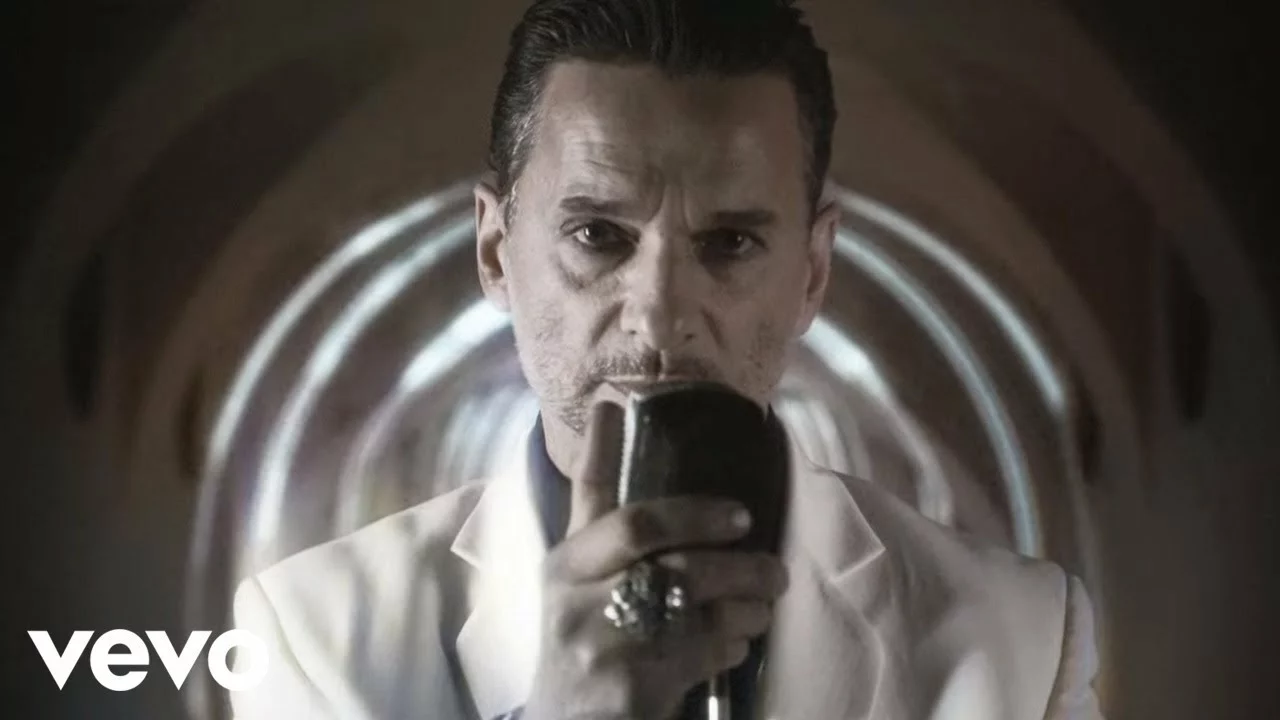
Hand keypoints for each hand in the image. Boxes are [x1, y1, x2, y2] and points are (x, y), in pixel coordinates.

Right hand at [522, 400, 789, 719]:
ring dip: (743, 593)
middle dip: (710, 523)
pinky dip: (733, 642)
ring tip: (765, 598)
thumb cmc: (586, 648)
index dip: (601, 448)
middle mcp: (574, 593)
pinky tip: (737, 644)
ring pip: (690, 591)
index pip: (586, 495)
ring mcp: (600, 638)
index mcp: (564, 563)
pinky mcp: (632, 683)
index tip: (618, 403)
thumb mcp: (582, 592)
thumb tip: (644, 455)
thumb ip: (611, 540)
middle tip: (753, 531)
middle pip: (649, 531)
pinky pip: (704, 647)